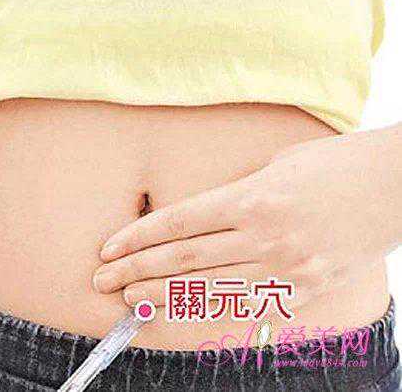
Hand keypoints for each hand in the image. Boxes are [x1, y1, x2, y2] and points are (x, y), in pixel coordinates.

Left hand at [92, 126, 401, 307]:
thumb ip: (238, 195)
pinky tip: (180, 311)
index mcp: (253, 197)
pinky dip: (210, 310)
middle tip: (103, 279)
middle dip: (136, 270)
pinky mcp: (307, 288)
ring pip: (209, 288)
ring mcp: (286, 267)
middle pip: (183, 259)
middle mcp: (264, 236)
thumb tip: (205, 219)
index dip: (137, 237)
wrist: (397, 184)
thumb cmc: (334, 164)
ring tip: (128, 299)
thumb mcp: (277, 166)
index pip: (178, 223)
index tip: (109, 248)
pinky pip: (248, 305)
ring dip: (162, 295)